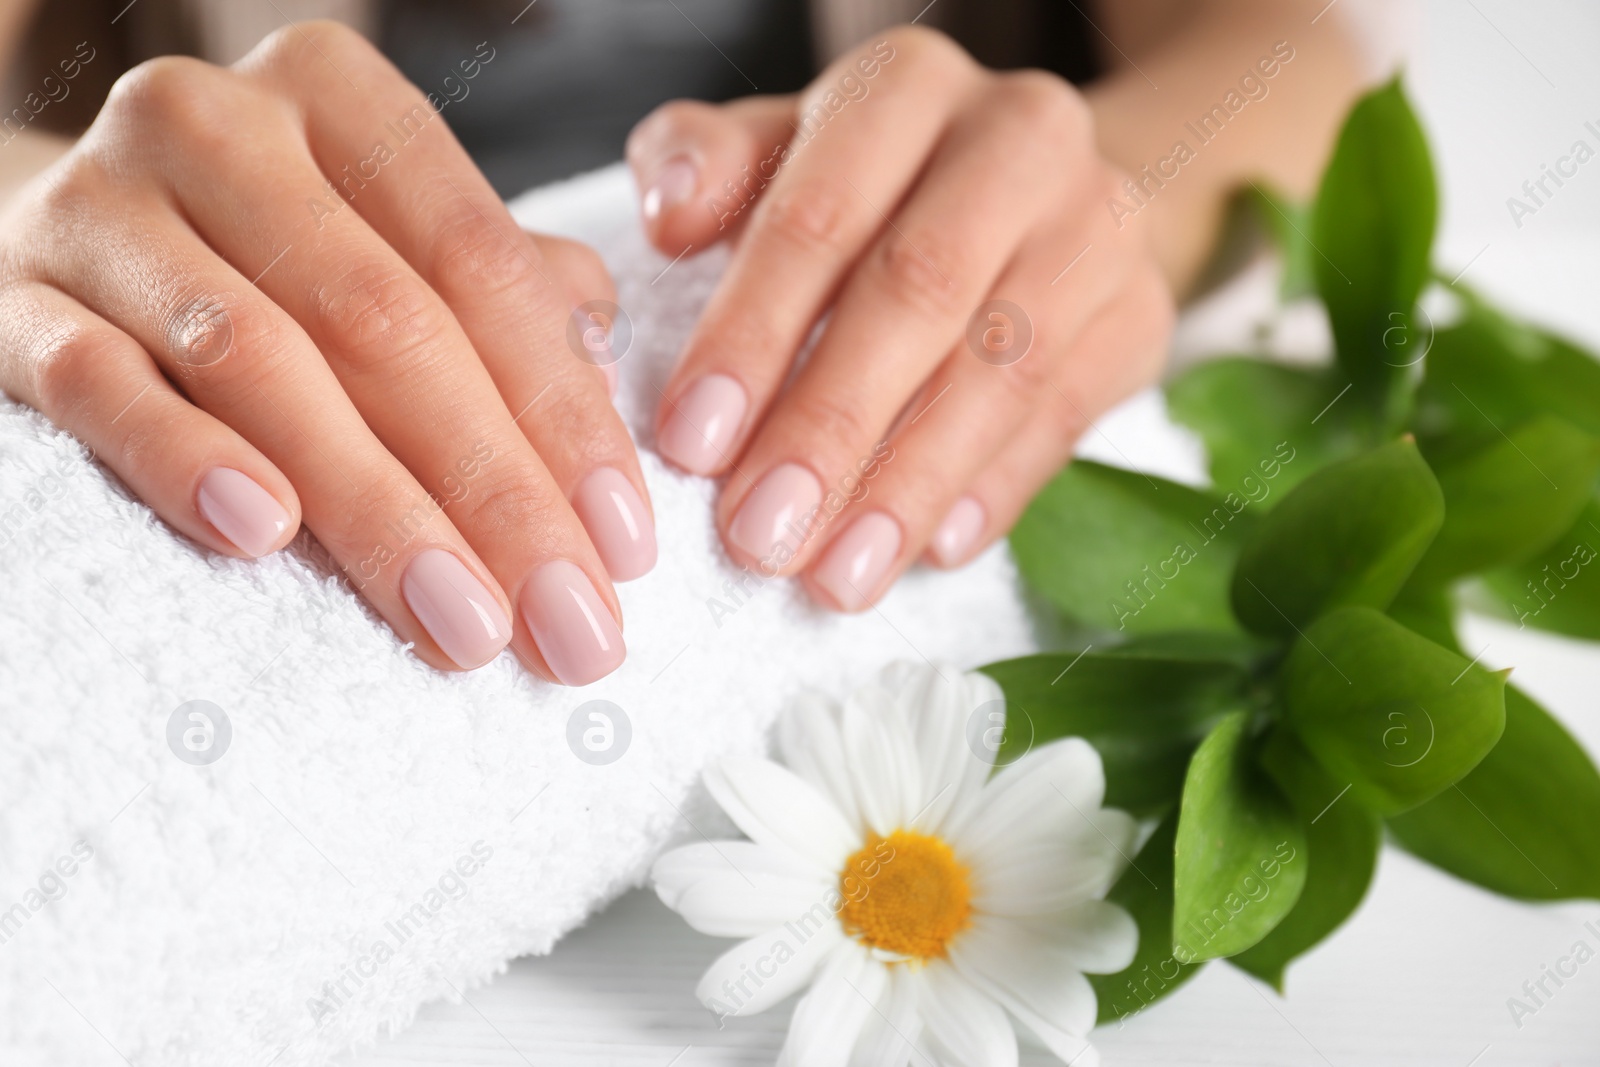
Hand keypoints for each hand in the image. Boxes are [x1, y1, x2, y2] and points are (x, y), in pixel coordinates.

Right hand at [0, 23, 652, 682]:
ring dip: (376, 509)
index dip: (565, 414)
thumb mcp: (395, 242)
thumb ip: (505, 289)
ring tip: (463, 623)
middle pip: (387, 324)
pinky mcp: (13, 300)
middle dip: (496, 494)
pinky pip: (98, 385)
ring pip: (260, 364)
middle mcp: (217, 127)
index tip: (624, 546)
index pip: (483, 264)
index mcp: (340, 97)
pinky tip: (264, 536)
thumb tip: (600, 368)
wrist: (62, 241)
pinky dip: (184, 459)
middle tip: (568, 626)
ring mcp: (101, 209)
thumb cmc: (271, 258)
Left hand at [628, 26, 1173, 610]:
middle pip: (921, 289)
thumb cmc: (870, 189)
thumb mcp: (776, 155)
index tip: (692, 441)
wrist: (1032, 193)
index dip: (751, 333)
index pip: (822, 211)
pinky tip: (929, 551)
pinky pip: (1066, 418)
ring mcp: (1098, 227)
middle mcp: (1020, 137)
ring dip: (907, 486)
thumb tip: (670, 215)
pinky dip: (992, 492)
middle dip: (830, 425)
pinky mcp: (1141, 315)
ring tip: (832, 575)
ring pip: (1001, 369)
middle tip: (758, 534)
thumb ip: (708, 167)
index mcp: (909, 86)